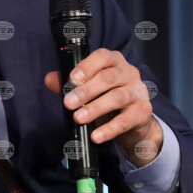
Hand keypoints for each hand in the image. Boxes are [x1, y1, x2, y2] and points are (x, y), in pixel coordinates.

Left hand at [44, 49, 163, 166]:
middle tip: (69, 104)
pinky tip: (96, 136)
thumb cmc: (107, 98)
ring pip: (117, 97)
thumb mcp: (88, 90)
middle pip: (108, 77)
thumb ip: (68, 84)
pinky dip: (109, 129)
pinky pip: (126, 120)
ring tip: (79, 119)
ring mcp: (138, 91)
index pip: (103, 56)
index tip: (72, 79)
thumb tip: (50, 79)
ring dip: (95, 108)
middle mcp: (129, 72)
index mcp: (114, 62)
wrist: (134, 121)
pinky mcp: (143, 111)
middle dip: (86, 91)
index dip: (87, 66)